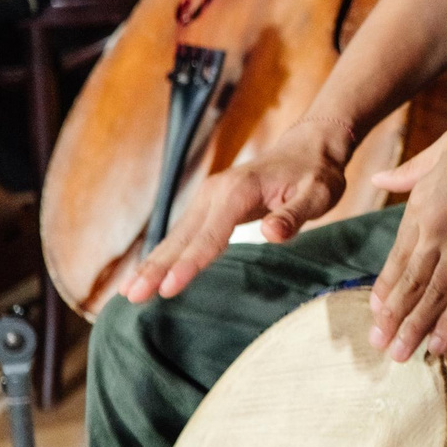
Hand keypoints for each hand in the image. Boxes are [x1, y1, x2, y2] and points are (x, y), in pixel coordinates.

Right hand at [122, 114, 353, 302]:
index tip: (168, 289)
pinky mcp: (208, 206)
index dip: (189, 263)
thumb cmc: (316, 174)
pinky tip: (148, 274)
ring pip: (176, 236)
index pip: (211, 235)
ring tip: (128, 293)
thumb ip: (294, 215)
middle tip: (132, 297)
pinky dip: (164, 254)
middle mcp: (215, 193)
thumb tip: (270, 234)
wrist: (308, 149)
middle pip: (182, 237)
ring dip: (152, 263)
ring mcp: (208, 198)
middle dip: (156, 268)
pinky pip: (183, 234)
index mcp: (238, 191)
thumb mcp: (318, 194)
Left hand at [364, 108, 446, 359]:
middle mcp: (433, 232)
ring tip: (400, 355)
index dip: (385, 288)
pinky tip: (439, 344)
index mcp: (420, 206)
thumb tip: (378, 178)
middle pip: (408, 283)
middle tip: (379, 344)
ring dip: (414, 328)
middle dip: (392, 318)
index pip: (396, 258)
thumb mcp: (442, 148)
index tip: (377, 311)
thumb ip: (410, 171)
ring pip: (431, 297)